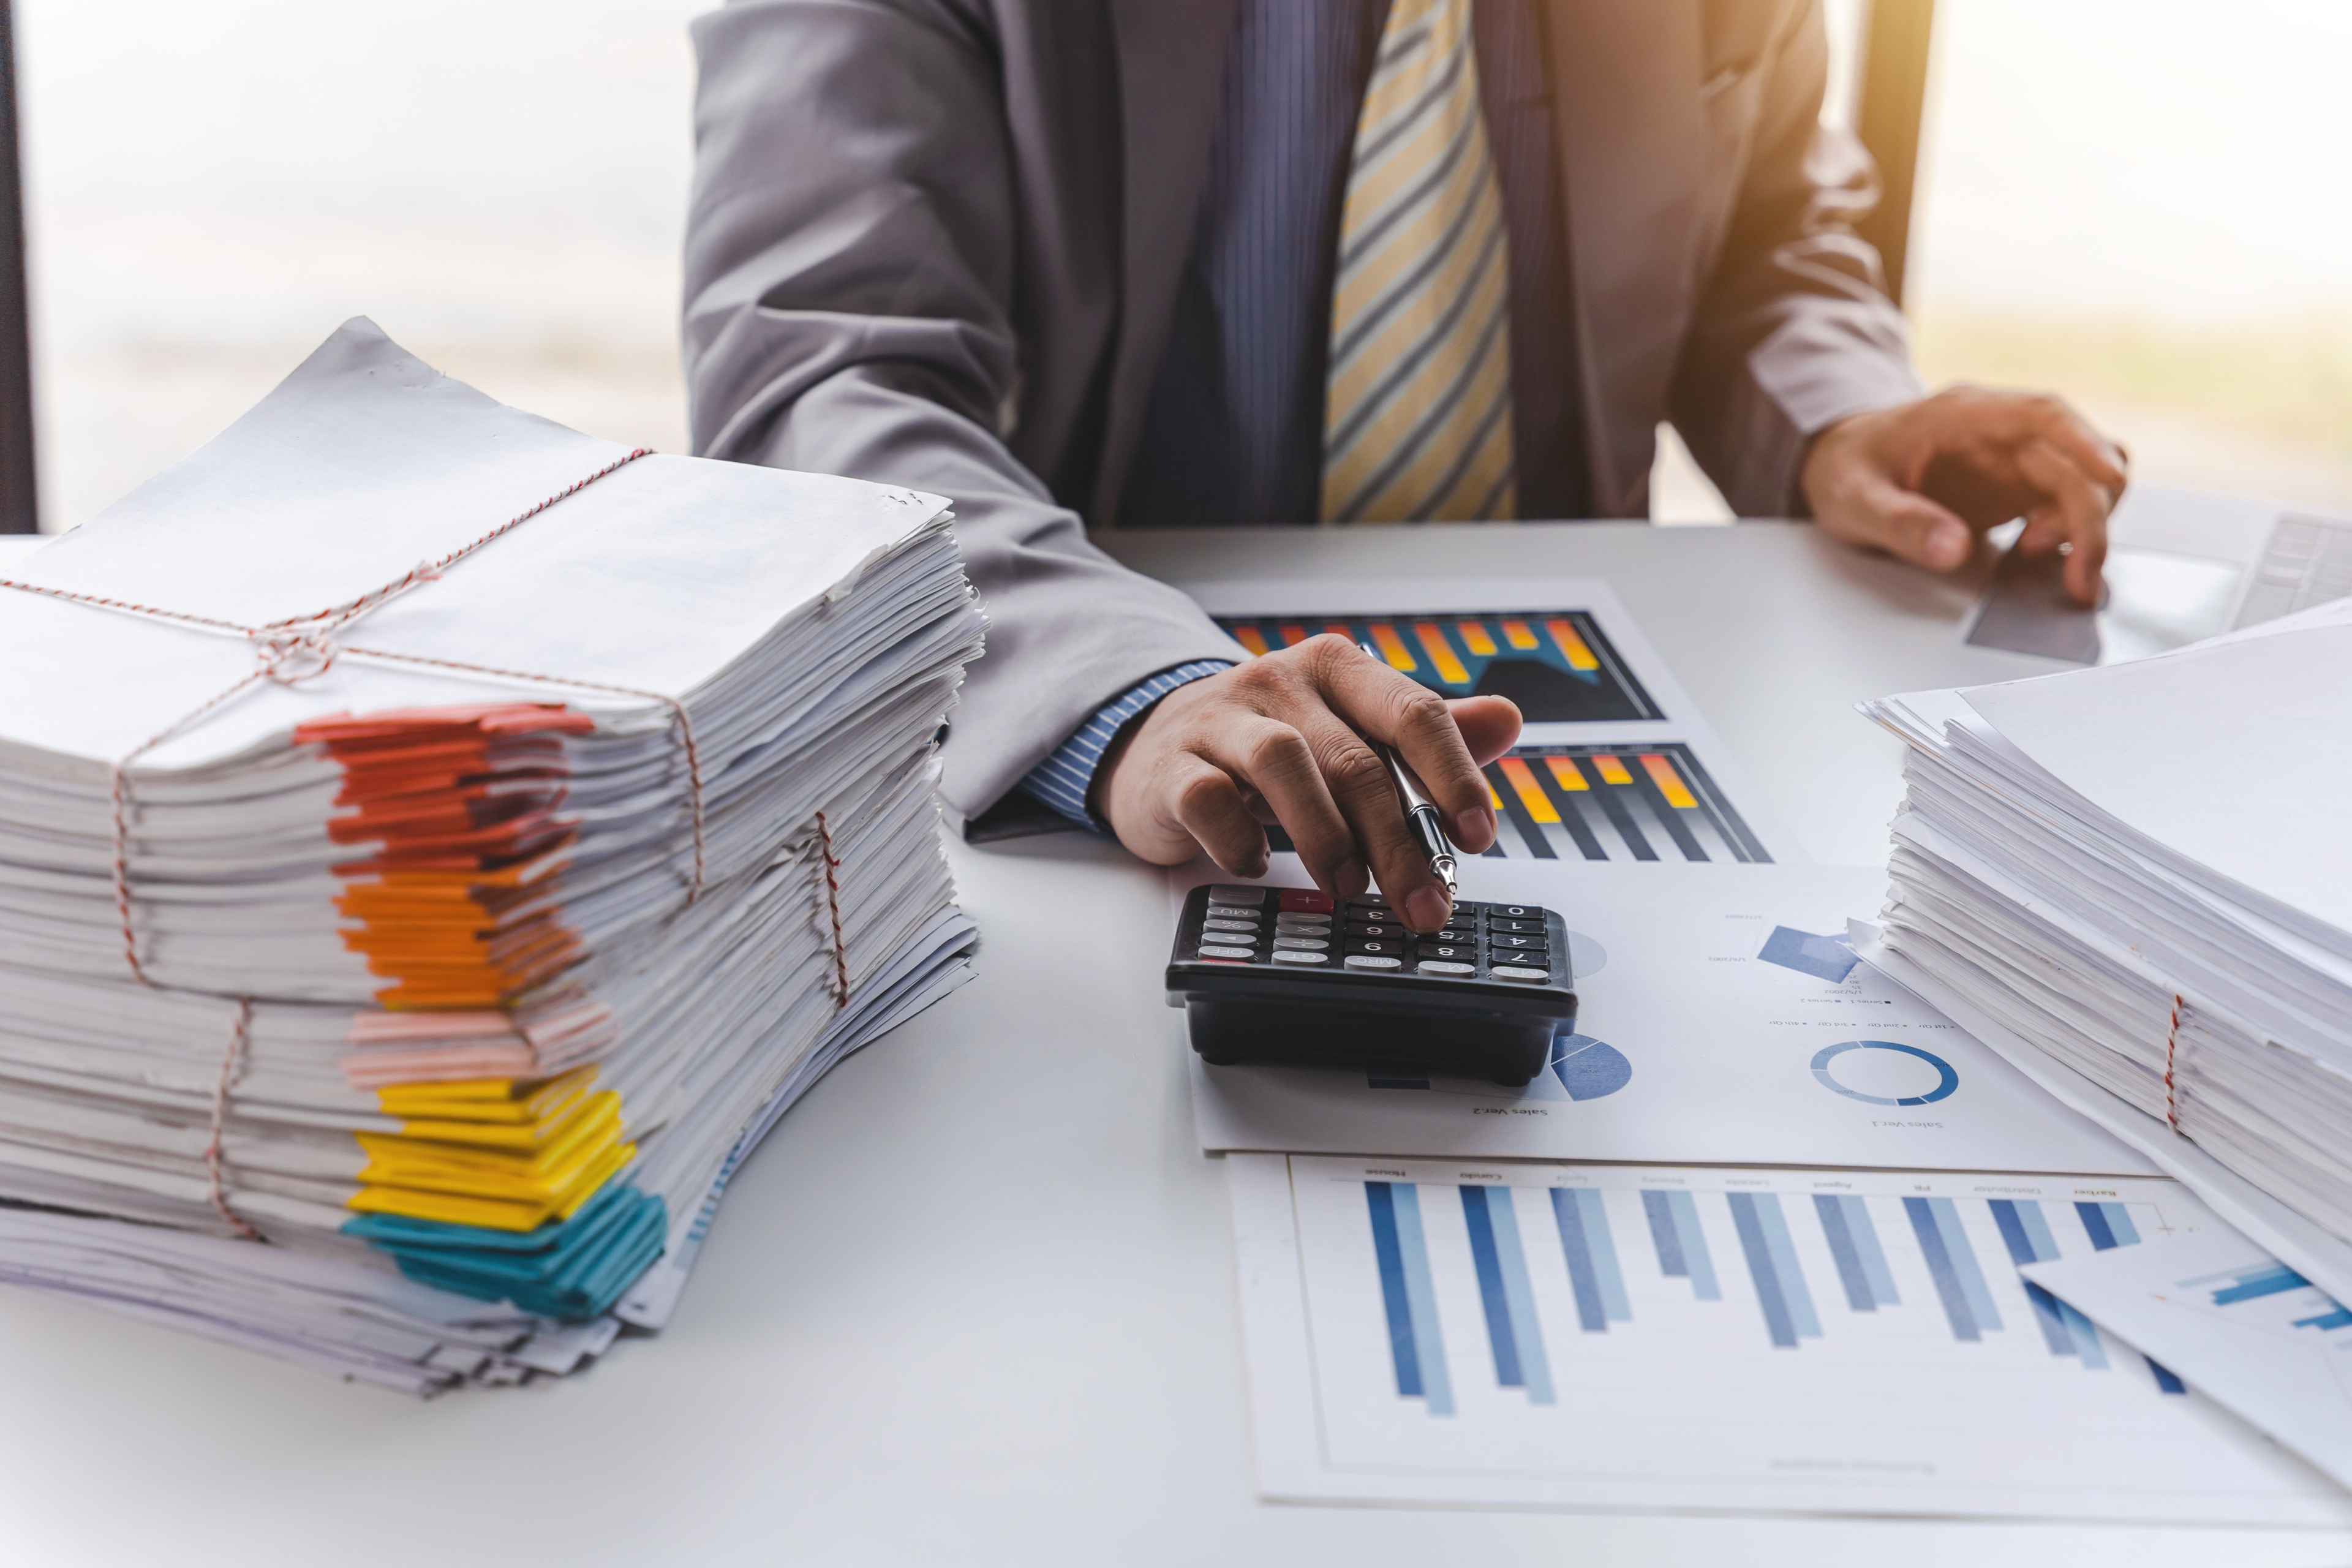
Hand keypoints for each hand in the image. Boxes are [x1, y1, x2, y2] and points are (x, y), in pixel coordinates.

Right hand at [1094, 636, 1520, 931]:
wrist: (1155, 745)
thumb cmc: (1266, 743)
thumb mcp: (1346, 731)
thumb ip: (1423, 732)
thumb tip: (1507, 720)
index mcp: (1337, 669)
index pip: (1412, 710)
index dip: (1452, 775)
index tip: (1476, 836)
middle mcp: (1279, 680)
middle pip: (1354, 758)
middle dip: (1397, 840)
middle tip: (1422, 900)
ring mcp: (1220, 718)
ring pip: (1283, 763)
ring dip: (1325, 835)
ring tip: (1348, 885)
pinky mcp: (1171, 765)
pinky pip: (1209, 799)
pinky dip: (1240, 840)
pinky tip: (1258, 866)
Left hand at [1801, 386, 2128, 604]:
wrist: (1842, 464)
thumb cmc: (1847, 469)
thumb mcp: (1853, 499)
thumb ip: (1901, 523)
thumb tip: (1954, 550)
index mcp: (1965, 414)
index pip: (2043, 415)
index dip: (2084, 443)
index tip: (2109, 480)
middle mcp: (2002, 431)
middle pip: (2076, 458)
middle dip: (2089, 517)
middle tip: (2078, 577)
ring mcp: (2015, 459)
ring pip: (2083, 481)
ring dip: (2082, 526)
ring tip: (2034, 559)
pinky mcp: (2019, 488)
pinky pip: (2066, 505)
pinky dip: (2066, 533)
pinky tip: (2031, 556)